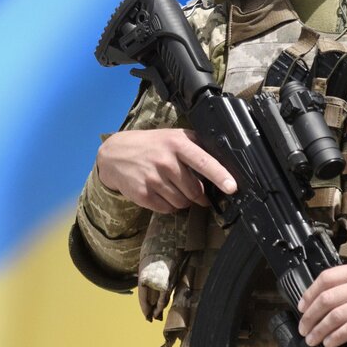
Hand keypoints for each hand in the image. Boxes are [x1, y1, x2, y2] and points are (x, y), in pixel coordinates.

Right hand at [96, 128, 236, 212]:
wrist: (115, 154)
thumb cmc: (151, 145)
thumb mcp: (173, 136)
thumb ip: (196, 146)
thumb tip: (223, 163)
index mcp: (177, 144)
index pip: (203, 162)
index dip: (220, 176)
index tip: (232, 187)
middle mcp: (165, 161)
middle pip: (195, 190)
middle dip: (197, 194)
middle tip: (190, 187)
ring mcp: (153, 179)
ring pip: (182, 202)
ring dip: (182, 200)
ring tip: (170, 186)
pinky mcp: (143, 194)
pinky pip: (167, 209)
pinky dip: (168, 205)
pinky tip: (159, 192)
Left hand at [297, 262, 346, 346]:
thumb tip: (329, 299)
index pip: (325, 278)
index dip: (308, 294)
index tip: (301, 307)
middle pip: (326, 298)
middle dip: (309, 315)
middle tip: (302, 327)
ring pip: (335, 314)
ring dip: (319, 329)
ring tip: (312, 339)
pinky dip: (336, 336)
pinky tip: (330, 342)